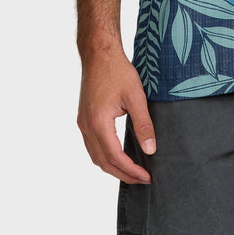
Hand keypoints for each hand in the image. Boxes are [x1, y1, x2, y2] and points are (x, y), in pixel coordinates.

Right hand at [77, 49, 156, 184]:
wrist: (99, 54)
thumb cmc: (117, 71)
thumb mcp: (135, 96)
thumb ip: (143, 124)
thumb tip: (151, 150)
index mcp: (99, 123)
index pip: (115, 157)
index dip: (132, 170)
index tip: (147, 177)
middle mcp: (86, 127)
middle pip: (103, 162)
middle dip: (123, 174)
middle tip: (142, 180)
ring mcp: (82, 124)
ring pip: (95, 156)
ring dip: (113, 167)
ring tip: (132, 172)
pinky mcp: (83, 119)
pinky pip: (92, 146)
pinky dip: (105, 156)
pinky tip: (118, 156)